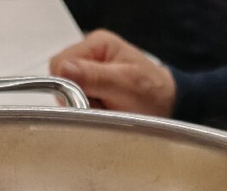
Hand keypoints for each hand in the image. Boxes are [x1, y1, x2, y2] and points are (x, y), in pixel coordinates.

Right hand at [49, 29, 175, 115]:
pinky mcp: (91, 87)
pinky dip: (88, 110)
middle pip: (60, 79)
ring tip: (107, 108)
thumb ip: (95, 77)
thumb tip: (64, 69)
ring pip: (66, 93)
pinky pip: (75, 101)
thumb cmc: (152, 94)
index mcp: (97, 44)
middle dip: (77, 98)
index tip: (89, 100)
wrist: (167, 107)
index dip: (68, 86)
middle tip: (103, 106)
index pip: (59, 64)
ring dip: (84, 106)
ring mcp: (89, 71)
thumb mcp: (125, 85)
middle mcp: (90, 54)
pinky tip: (105, 110)